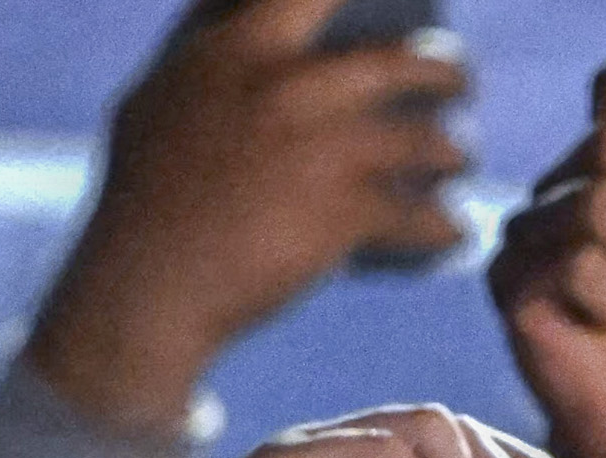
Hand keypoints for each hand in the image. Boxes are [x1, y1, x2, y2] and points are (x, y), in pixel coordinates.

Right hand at [23, 0, 474, 439]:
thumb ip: (205, 59)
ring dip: (454, 152)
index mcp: (234, 50)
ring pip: (425, 142)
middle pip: (398, 63)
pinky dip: (448, 228)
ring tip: (458, 159)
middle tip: (461, 83)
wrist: (150, 283)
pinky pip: (425, 218)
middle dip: (445, 70)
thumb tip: (225, 21)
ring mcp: (319, 149)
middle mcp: (283, 86)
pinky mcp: (345, 212)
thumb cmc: (145, 196)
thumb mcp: (158, 101)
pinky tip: (456, 233)